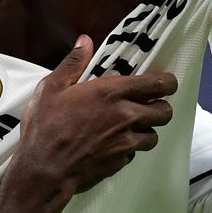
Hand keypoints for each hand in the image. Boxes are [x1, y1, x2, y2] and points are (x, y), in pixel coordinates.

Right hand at [0, 35, 176, 212]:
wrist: (43, 170)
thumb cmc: (45, 127)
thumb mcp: (51, 88)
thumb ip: (73, 63)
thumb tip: (85, 41)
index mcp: (111, 93)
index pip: (157, 84)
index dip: (168, 82)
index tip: (166, 83)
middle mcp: (125, 117)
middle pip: (165, 112)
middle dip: (161, 108)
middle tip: (149, 106)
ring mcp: (126, 142)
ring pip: (154, 135)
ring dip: (146, 130)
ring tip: (131, 127)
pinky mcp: (121, 162)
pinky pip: (135, 153)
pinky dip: (129, 149)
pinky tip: (113, 145)